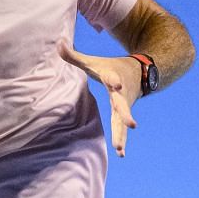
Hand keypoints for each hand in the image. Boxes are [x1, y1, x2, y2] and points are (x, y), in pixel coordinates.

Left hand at [57, 40, 138, 157]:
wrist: (140, 70)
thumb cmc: (111, 66)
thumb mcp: (94, 61)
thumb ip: (74, 55)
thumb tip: (57, 43)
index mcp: (113, 77)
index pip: (113, 78)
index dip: (114, 80)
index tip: (117, 84)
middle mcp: (121, 93)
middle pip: (122, 105)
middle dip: (126, 114)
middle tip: (132, 124)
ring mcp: (125, 104)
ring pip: (122, 121)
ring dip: (121, 135)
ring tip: (119, 149)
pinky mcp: (125, 113)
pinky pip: (122, 128)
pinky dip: (121, 139)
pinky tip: (120, 154)